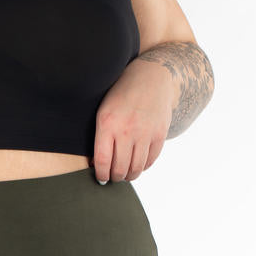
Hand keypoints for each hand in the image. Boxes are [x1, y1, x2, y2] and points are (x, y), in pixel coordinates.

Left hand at [92, 58, 177, 181]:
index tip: (101, 178)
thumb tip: (96, 165)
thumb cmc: (121, 94)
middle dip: (115, 177)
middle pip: (119, 168)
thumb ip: (100, 136)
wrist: (150, 76)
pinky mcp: (159, 133)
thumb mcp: (103, 110)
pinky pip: (151, 160)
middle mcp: (126, 130)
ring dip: (129, 176)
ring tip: (125, 174)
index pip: (102, 161)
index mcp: (107, 124)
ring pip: (136, 168)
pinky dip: (143, 166)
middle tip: (113, 177)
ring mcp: (145, 132)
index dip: (101, 174)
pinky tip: (138, 164)